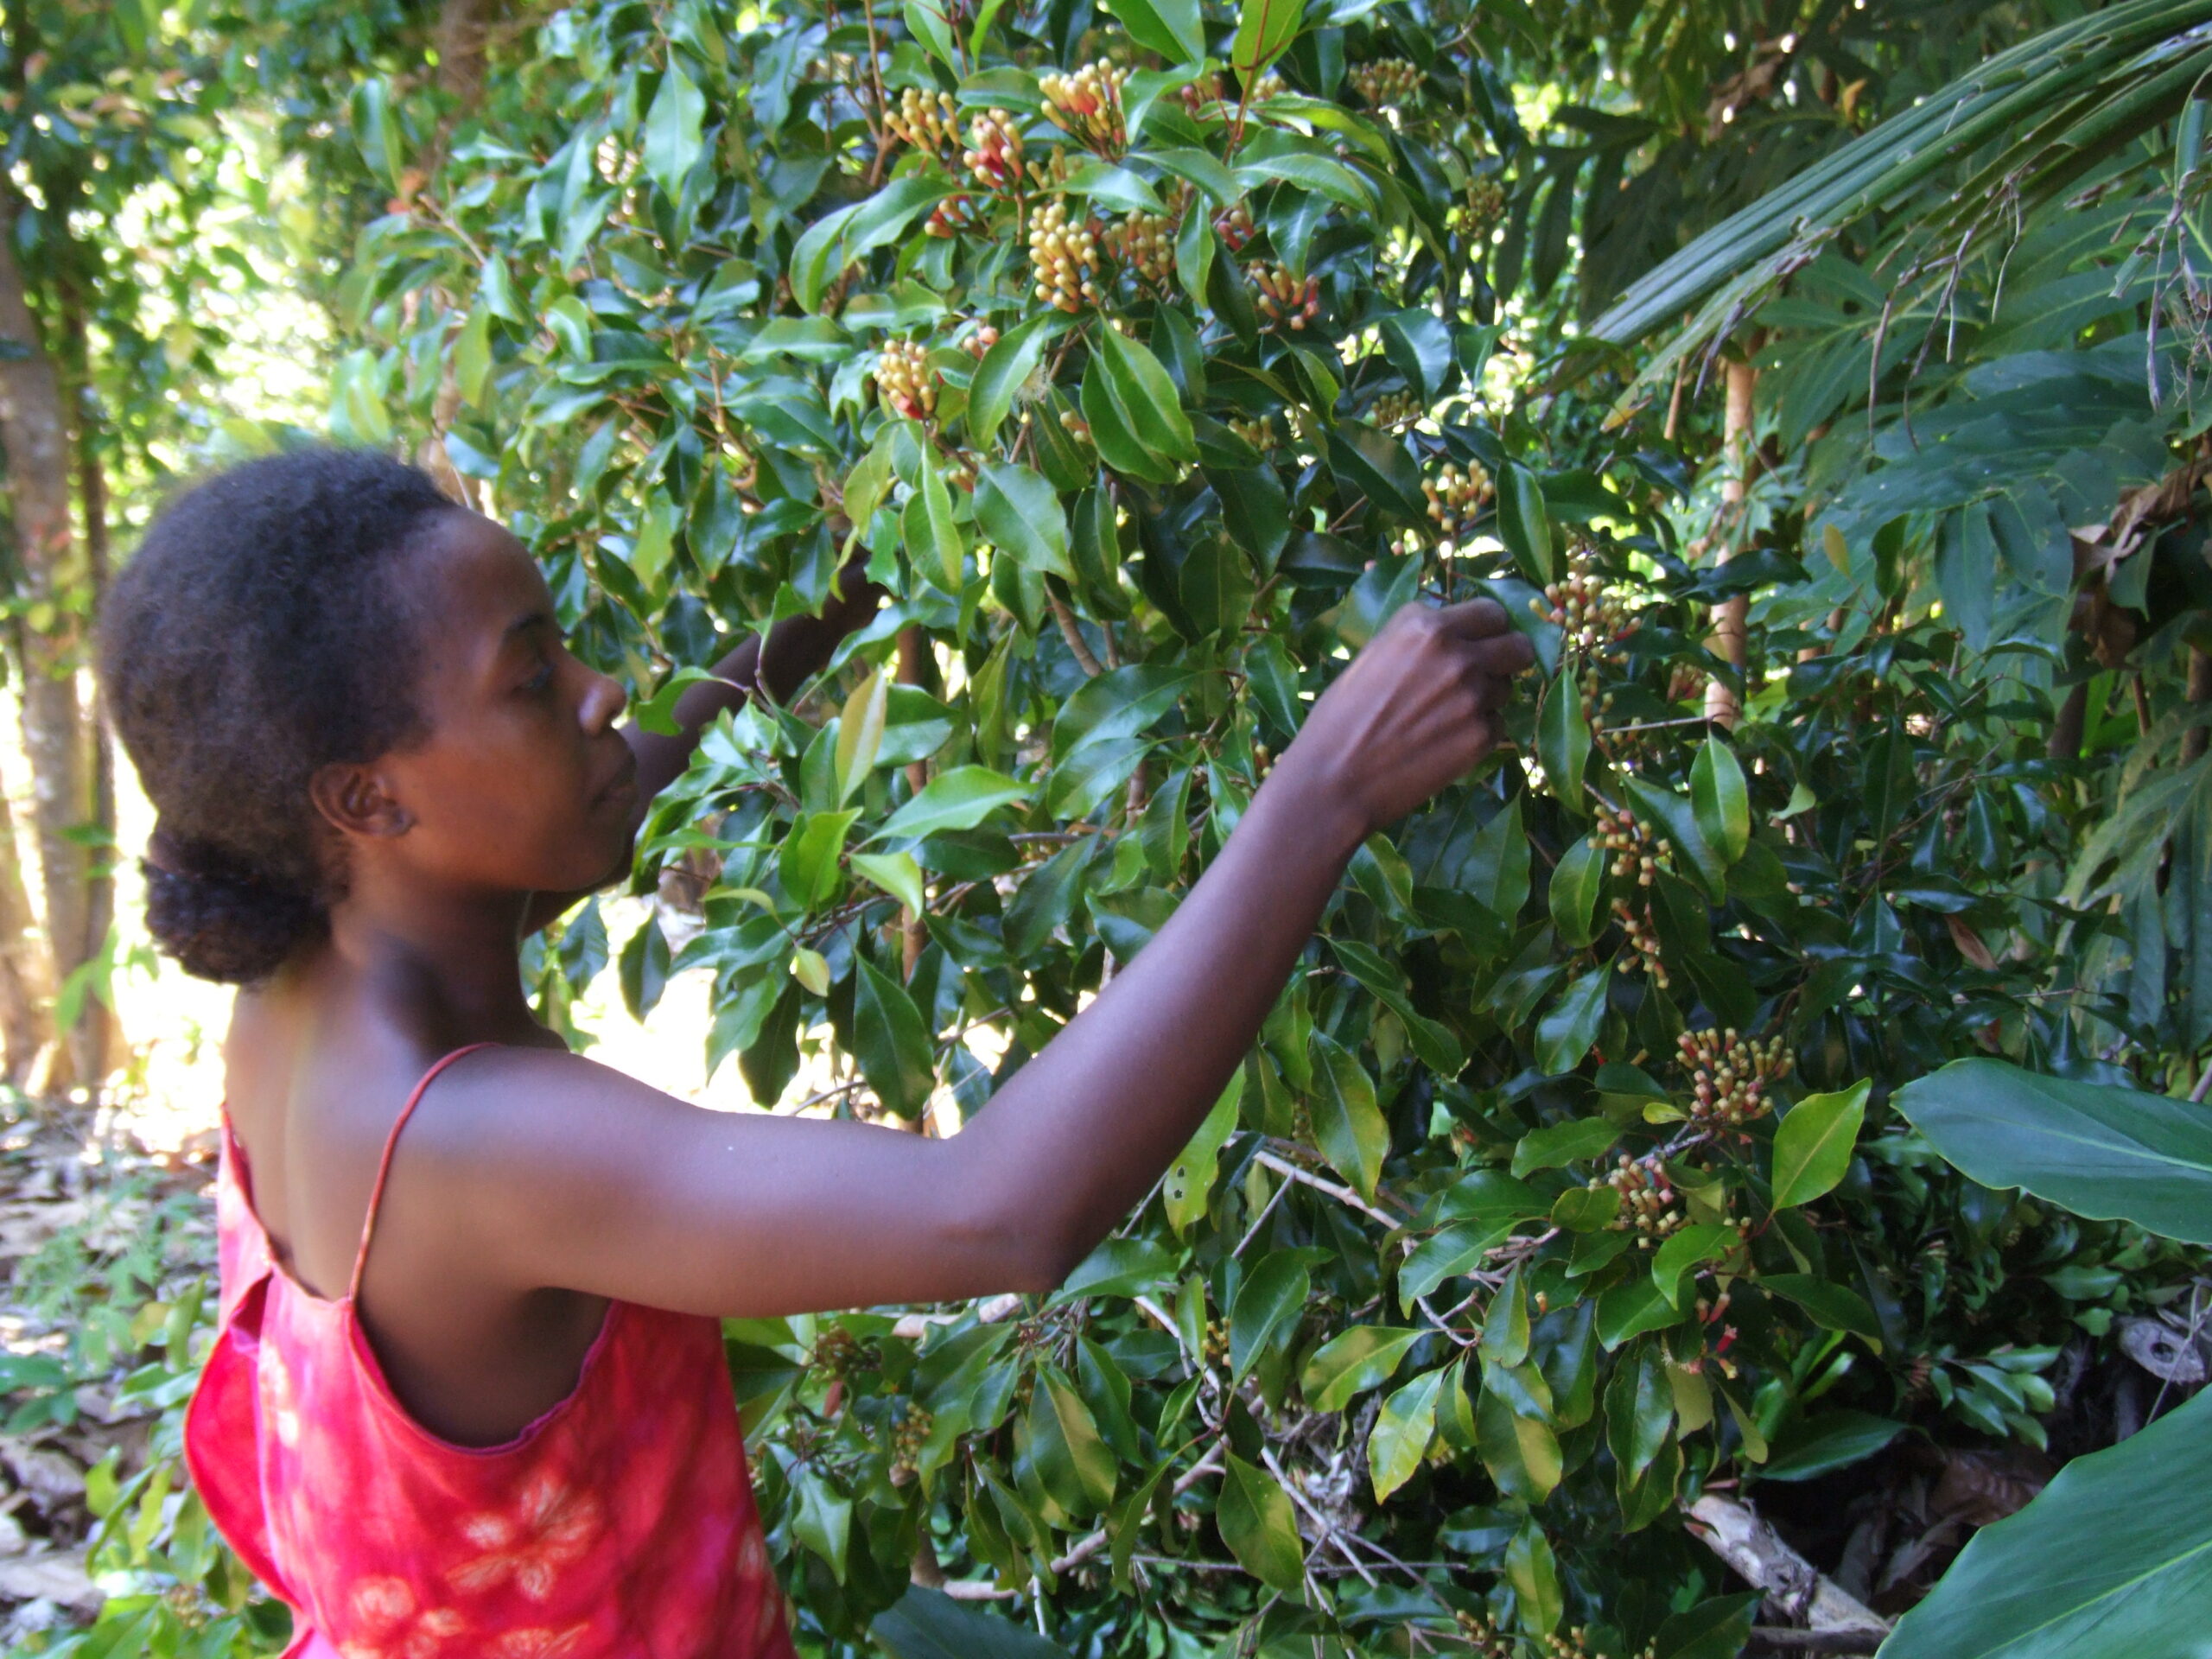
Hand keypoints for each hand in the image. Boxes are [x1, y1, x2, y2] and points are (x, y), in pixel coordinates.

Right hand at [1271, 597, 1533, 843]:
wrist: (1334, 780)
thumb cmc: (1341, 717)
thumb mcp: (1375, 656)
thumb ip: (1422, 640)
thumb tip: (1461, 634)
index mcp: (1426, 627)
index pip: (1491, 613)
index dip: (1487, 630)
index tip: (1479, 643)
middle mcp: (1457, 655)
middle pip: (1519, 647)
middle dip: (1506, 659)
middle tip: (1484, 675)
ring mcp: (1473, 697)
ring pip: (1507, 688)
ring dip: (1486, 699)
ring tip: (1444, 718)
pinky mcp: (1481, 737)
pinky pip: (1497, 725)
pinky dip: (1478, 734)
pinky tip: (1442, 744)